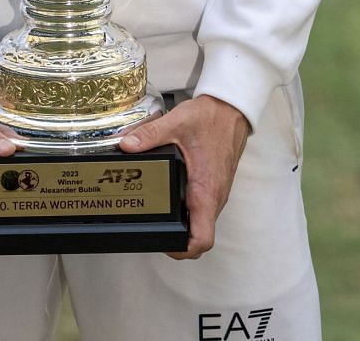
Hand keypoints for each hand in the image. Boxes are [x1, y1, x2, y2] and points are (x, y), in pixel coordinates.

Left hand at [120, 94, 250, 258]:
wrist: (232, 109)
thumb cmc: (213, 118)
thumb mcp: (178, 122)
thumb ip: (150, 135)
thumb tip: (127, 146)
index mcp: (206, 190)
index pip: (203, 239)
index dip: (182, 250)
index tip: (164, 244)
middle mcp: (215, 197)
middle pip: (199, 236)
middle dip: (175, 240)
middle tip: (150, 228)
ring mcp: (216, 193)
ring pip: (201, 224)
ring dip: (183, 227)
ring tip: (157, 215)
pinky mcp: (215, 187)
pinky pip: (203, 210)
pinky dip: (188, 212)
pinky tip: (170, 197)